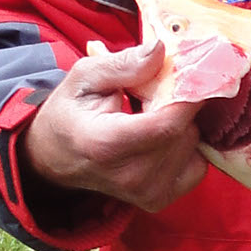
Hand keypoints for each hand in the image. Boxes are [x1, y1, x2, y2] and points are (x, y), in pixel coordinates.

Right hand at [21, 39, 208, 214]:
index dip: (188, 95)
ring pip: (193, 147)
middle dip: (182, 105)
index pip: (168, 123)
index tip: (194, 71)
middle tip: (161, 92)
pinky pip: (196, 166)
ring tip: (153, 115)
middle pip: (184, 133)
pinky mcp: (159, 200)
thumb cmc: (71, 113)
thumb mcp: (85, 77)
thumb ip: (124, 64)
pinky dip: (186, 146)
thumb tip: (162, 49)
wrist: (54, 157)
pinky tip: (162, 136)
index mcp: (107, 144)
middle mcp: (130, 177)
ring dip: (183, 125)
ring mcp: (147, 194)